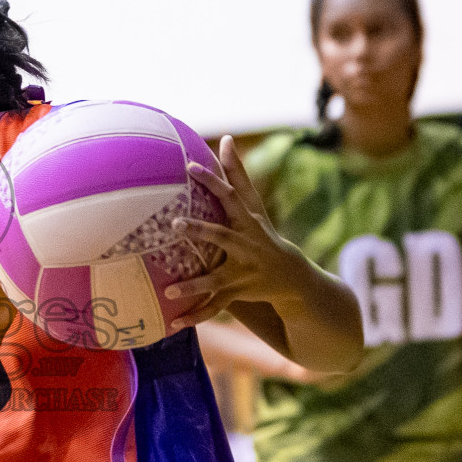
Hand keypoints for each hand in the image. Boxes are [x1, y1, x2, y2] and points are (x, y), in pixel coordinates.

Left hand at [167, 136, 308, 330]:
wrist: (291, 276)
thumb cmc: (262, 232)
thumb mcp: (253, 204)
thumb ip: (237, 174)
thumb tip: (226, 138)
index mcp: (247, 221)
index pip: (230, 195)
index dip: (212, 180)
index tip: (190, 167)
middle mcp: (245, 245)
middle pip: (221, 235)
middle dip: (200, 230)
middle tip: (174, 223)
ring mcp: (242, 271)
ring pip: (215, 279)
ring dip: (194, 286)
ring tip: (170, 290)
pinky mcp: (237, 292)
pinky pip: (214, 307)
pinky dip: (195, 316)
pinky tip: (173, 323)